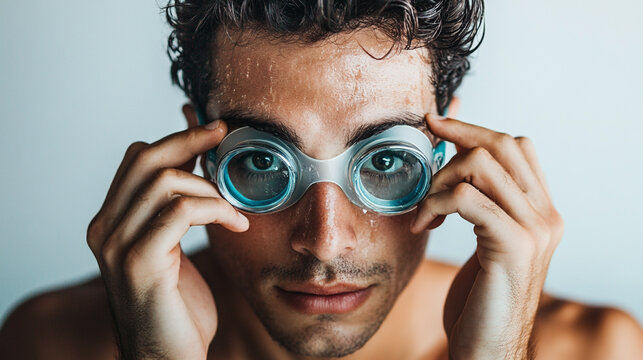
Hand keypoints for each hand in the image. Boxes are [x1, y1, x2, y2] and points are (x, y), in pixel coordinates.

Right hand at [86, 120, 248, 358]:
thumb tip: (196, 165)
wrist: (167, 358)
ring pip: (165, 181)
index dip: (176, 139)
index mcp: (112, 222)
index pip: (137, 160)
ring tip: (235, 213)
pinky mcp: (141, 262)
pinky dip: (217, 209)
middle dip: (190, 140)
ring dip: (212, 189)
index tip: (213, 132)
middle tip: (225, 135)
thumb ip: (174, 210)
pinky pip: (182, 211)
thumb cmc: (176, 306)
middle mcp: (106, 229)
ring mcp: (119, 245)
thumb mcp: (172, 249)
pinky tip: (236, 226)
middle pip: (146, 159)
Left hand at [410, 114, 563, 358]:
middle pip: (503, 144)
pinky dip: (435, 204)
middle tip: (424, 145)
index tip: (438, 124)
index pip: (516, 147)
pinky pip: (466, 199)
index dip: (475, 129)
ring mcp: (534, 229)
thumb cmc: (481, 299)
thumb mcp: (488, 244)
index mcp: (542, 212)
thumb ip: (483, 207)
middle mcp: (546, 216)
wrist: (490, 348)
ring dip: (439, 180)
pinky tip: (422, 225)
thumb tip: (457, 167)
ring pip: (482, 165)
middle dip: (457, 136)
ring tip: (423, 209)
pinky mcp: (513, 245)